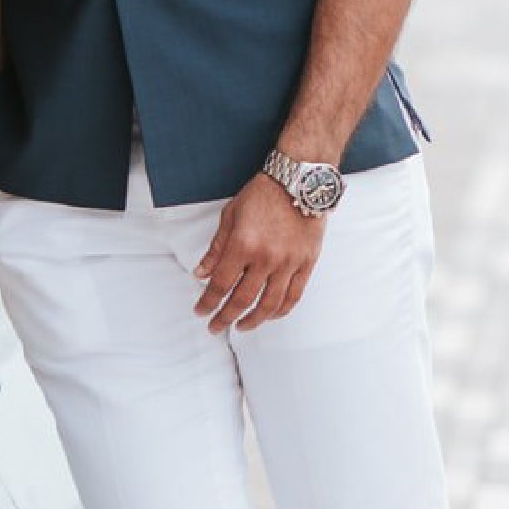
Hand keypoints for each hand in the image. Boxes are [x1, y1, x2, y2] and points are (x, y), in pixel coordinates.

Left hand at [192, 171, 326, 332]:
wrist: (299, 180)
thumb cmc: (263, 193)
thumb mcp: (231, 216)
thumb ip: (216, 248)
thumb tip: (201, 273)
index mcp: (243, 245)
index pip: (220, 284)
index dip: (208, 302)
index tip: (201, 311)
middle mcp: (266, 258)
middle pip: (242, 299)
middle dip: (225, 317)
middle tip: (216, 327)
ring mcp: (288, 263)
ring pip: (269, 304)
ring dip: (252, 320)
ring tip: (241, 326)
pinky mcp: (306, 263)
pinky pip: (293, 296)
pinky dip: (280, 311)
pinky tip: (269, 315)